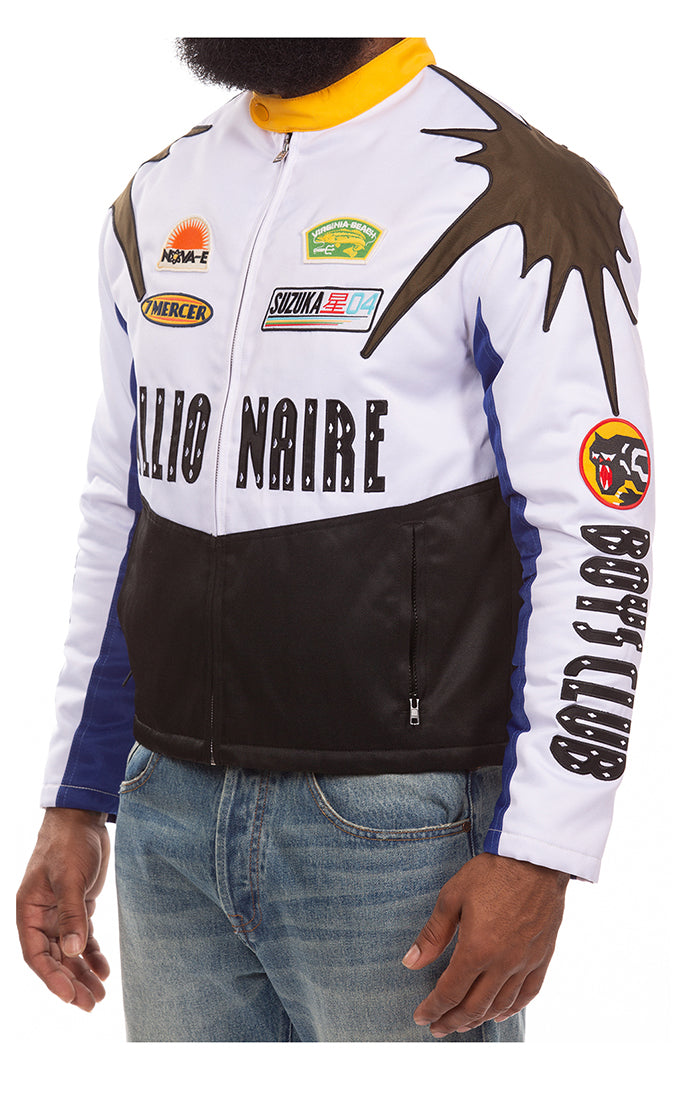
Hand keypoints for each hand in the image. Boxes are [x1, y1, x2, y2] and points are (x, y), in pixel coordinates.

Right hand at [17, 808, 110, 1011]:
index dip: (51, 978)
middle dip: (72, 982)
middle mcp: (42, 916)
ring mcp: (60, 912)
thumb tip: (74, 950)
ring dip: (83, 972)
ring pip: (69, 952)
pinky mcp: (78, 906)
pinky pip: (82, 937)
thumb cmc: (68, 844)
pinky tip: (105, 968)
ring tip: (102, 994)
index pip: (36, 954)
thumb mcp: (69, 877)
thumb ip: (72, 913)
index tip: (70, 996)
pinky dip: (92, 953)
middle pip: (54, 958)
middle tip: (92, 1004)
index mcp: (29, 911)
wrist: (82, 818)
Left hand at [402, 852, 567, 1036]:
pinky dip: (512, 1009)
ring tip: (462, 1023)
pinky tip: (499, 1012)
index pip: (450, 992)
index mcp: (477, 949)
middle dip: (452, 1021)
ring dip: (478, 1019)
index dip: (433, 1008)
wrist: (536, 859)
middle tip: (438, 1027)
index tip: (421, 1017)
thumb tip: (411, 962)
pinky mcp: (542, 956)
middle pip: (474, 1006)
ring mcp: (525, 962)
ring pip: (500, 1005)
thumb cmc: (492, 872)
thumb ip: (433, 934)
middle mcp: (502, 963)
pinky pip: (528, 994)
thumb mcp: (453, 896)